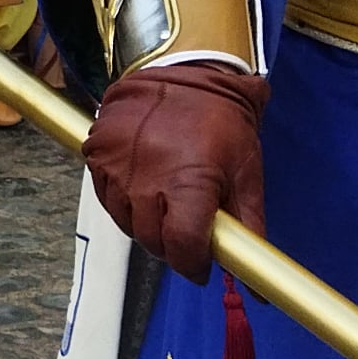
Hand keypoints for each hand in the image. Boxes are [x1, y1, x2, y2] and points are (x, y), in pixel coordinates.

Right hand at [82, 56, 267, 281]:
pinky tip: (142, 186)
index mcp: (190, 183)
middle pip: (153, 242)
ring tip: (165, 204)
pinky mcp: (96, 153)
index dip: (194, 266)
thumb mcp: (246, 172)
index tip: (202, 266)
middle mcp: (147, 179)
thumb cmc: (222, 123)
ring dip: (145, 225)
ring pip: (126, 222)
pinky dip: (123, 200)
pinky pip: (106, 196)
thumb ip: (248, 228)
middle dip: (172, 247)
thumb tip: (261, 288)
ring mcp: (116, 166)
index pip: (183, 249)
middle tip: (187, 231)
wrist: (181, 70)